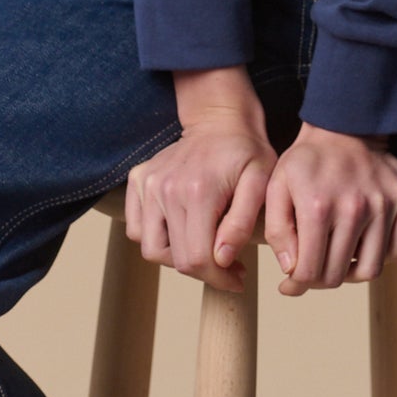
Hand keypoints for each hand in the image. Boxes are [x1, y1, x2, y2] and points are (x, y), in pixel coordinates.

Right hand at [126, 73, 276, 293]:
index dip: (219, 279)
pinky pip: (136, 228)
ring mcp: (148, 183)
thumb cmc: (246, 151)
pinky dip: (155, 238)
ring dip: (177, 257)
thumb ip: (242, 222)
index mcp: (198, 191)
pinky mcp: (138, 179)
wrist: (220, 117)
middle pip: (175, 259)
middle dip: (203, 272)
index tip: (238, 278)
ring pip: (150, 248)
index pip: (198, 259)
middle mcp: (166, 188)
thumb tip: (223, 258)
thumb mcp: (260, 182)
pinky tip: (181, 229)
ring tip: (203, 246)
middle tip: (226, 265)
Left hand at [262, 121, 396, 296]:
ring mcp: (384, 206)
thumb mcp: (277, 186)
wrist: (346, 125)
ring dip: (349, 273)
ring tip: (336, 259)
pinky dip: (377, 255)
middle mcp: (355, 209)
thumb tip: (291, 271)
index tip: (289, 284)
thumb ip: (277, 231)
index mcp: (318, 206)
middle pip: (338, 276)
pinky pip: (395, 251)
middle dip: (319, 280)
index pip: (309, 272)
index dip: (296, 286)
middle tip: (311, 270)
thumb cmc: (307, 160)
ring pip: (370, 270)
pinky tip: (359, 242)